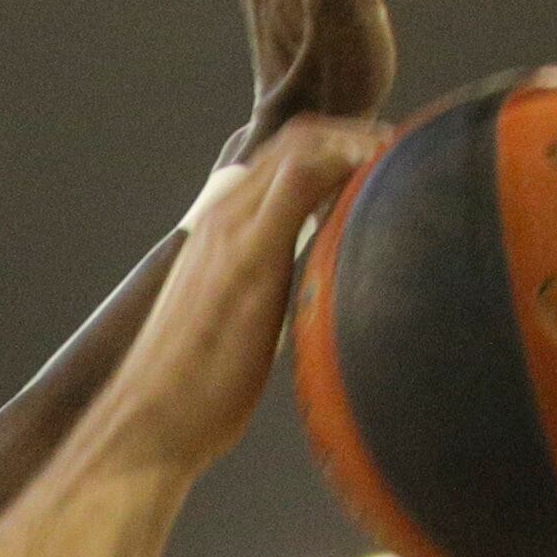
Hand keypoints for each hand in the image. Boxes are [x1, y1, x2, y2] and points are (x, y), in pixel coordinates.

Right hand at [111, 114, 385, 464]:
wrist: (150, 421)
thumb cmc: (195, 387)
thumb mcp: (237, 320)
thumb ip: (264, 289)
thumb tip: (306, 290)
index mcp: (220, 228)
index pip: (286, 155)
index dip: (341, 145)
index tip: (385, 162)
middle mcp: (224, 216)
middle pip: (299, 139)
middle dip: (359, 136)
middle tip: (406, 152)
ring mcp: (233, 231)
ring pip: (302, 147)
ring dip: (357, 143)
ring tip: (401, 157)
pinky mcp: (249, 255)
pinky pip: (302, 178)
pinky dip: (345, 163)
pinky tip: (379, 176)